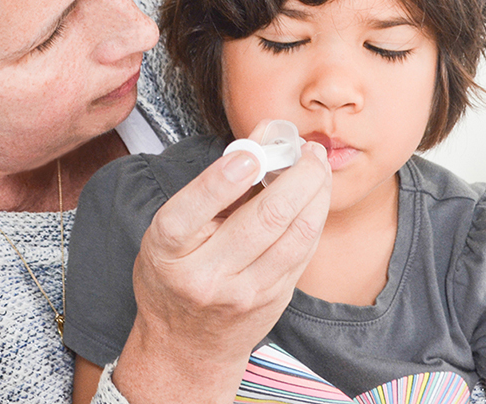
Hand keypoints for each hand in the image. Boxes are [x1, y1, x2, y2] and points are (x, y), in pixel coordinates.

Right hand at [113, 135, 330, 403]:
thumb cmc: (176, 272)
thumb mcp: (175, 229)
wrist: (186, 348)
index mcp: (167, 251)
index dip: (224, 177)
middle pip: (264, 219)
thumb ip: (216, 183)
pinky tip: (316, 194)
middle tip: (308, 149)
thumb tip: (265, 136)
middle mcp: (205, 275)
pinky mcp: (274, 300)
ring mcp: (244, 293)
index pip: (192, 210)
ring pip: (296, 235)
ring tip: (318, 165)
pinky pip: (304, 251)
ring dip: (316, 193)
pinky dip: (315, 216)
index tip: (252, 151)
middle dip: (297, 176)